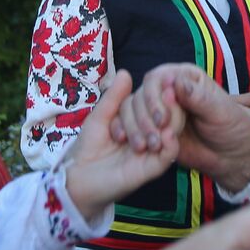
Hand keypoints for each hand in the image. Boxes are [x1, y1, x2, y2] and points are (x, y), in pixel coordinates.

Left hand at [63, 70, 179, 218]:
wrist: (78, 177)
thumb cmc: (88, 147)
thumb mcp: (101, 117)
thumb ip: (114, 98)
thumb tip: (126, 72)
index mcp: (138, 122)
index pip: (153, 103)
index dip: (155, 95)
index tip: (160, 83)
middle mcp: (148, 135)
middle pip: (166, 116)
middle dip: (163, 108)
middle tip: (160, 105)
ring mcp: (152, 151)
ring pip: (171, 132)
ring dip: (167, 124)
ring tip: (160, 121)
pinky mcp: (152, 168)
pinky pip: (169, 155)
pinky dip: (172, 143)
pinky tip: (165, 134)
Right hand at [119, 64, 249, 192]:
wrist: (232, 157)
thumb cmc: (231, 128)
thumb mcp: (219, 112)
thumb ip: (197, 97)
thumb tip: (175, 81)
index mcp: (185, 77)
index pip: (158, 78)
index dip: (154, 96)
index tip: (163, 118)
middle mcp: (169, 89)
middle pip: (142, 93)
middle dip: (145, 114)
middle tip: (157, 135)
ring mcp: (159, 109)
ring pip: (133, 109)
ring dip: (138, 127)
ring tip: (151, 145)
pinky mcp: (153, 128)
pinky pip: (133, 126)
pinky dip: (132, 134)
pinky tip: (138, 146)